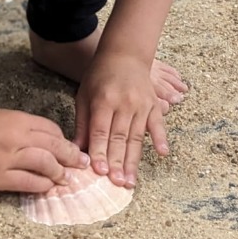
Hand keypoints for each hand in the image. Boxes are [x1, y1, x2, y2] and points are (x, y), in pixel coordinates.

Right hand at [0, 107, 88, 192]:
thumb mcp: (5, 118)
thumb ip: (26, 128)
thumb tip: (49, 143)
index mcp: (20, 120)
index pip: (52, 130)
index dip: (65, 141)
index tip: (71, 149)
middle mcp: (18, 137)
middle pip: (55, 146)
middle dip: (72, 157)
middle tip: (81, 164)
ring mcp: (9, 158)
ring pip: (46, 164)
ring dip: (60, 173)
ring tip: (66, 179)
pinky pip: (28, 182)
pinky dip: (42, 185)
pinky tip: (47, 186)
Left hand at [73, 57, 168, 189]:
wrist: (124, 54)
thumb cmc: (99, 76)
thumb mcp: (83, 95)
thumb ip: (81, 123)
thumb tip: (75, 150)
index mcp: (103, 100)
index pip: (101, 131)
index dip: (100, 152)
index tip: (99, 172)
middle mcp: (124, 103)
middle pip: (119, 138)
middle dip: (117, 163)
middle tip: (116, 184)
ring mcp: (141, 104)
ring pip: (136, 137)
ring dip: (133, 161)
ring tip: (131, 181)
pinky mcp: (153, 104)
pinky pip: (158, 124)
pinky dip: (160, 138)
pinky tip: (162, 153)